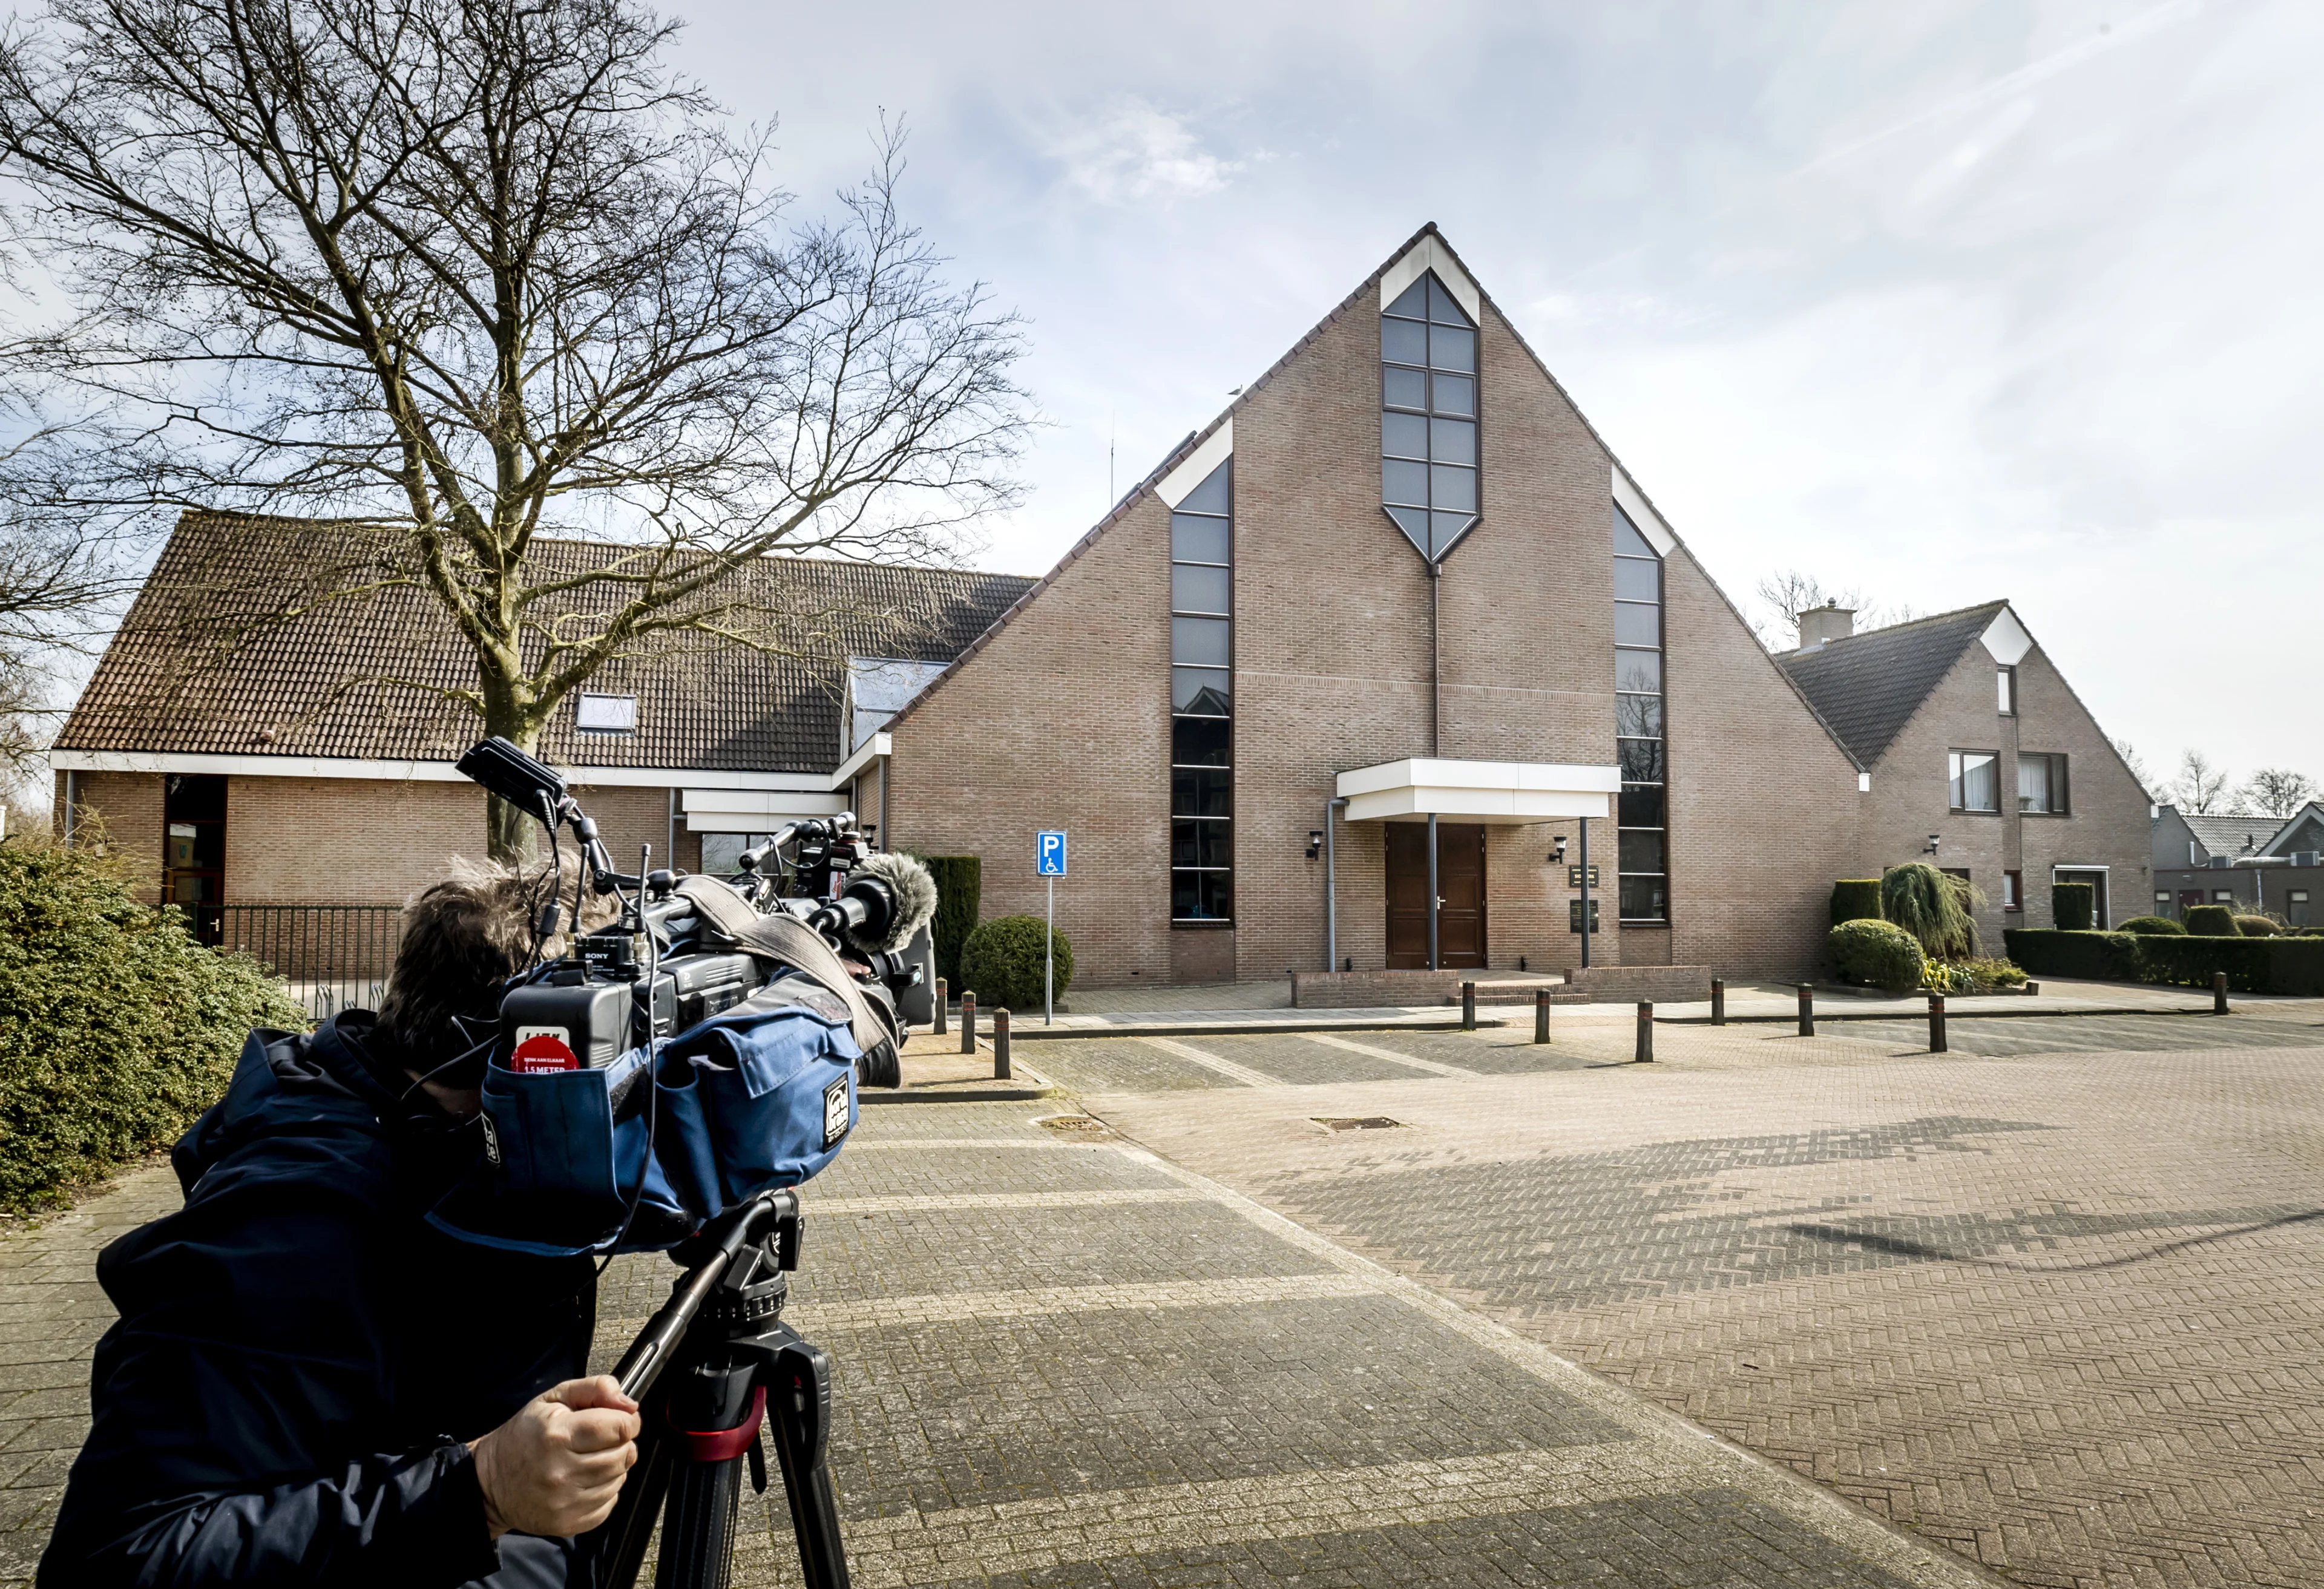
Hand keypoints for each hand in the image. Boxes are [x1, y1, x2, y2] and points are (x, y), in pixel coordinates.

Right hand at [467, 1376, 640, 1538]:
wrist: (490, 1482)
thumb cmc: (524, 1436)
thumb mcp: (553, 1399)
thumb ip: (595, 1389)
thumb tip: (628, 1403)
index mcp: (558, 1435)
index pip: (619, 1428)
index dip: (627, 1421)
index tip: (619, 1420)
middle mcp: (562, 1472)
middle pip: (623, 1455)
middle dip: (620, 1443)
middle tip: (600, 1441)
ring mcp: (565, 1502)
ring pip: (619, 1479)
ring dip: (613, 1467)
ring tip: (588, 1459)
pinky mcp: (568, 1523)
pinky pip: (609, 1503)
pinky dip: (604, 1490)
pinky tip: (583, 1481)